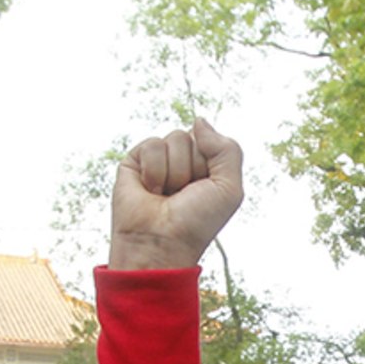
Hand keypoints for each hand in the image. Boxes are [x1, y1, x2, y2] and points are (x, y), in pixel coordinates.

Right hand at [108, 119, 243, 270]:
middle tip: (183, 195)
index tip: (203, 192)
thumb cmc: (196, 223)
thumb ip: (227, 150)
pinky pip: (152, 144)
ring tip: (165, 195)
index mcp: (207, 168)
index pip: (213, 140)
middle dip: (192, 168)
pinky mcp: (135, 162)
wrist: (161, 243)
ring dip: (174, 172)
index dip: (211, 166)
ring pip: (175, 138)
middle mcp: (183, 162)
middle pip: (194, 137)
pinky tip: (150, 190)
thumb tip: (199, 121)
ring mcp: (159, 161)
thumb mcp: (229, 189)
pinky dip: (154, 170)